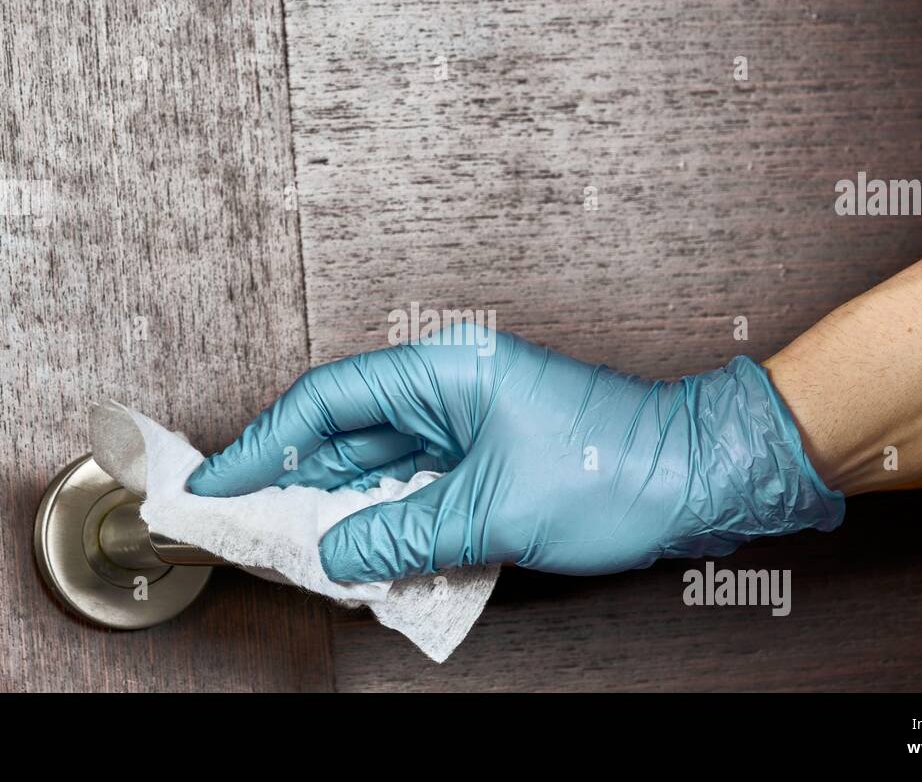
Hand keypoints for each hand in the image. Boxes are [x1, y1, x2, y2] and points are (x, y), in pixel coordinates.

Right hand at [186, 326, 843, 581]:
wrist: (700, 477)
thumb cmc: (617, 468)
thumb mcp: (494, 512)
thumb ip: (404, 532)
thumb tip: (337, 551)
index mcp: (446, 371)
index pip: (328, 400)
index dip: (265, 442)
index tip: (221, 480)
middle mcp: (451, 388)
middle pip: (348, 430)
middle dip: (297, 479)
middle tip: (248, 521)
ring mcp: (471, 421)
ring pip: (382, 462)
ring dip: (343, 504)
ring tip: (296, 545)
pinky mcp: (489, 454)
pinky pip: (418, 482)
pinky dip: (389, 515)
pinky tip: (363, 549)